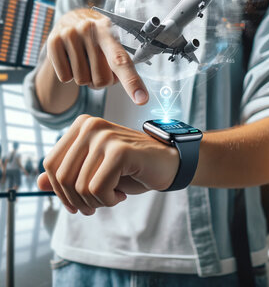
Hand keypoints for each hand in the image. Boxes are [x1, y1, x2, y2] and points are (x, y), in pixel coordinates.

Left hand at [38, 115, 178, 214]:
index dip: (59, 190)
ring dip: (95, 202)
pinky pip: (99, 189)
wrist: (167, 163)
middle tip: (95, 205)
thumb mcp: (95, 171)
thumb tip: (38, 184)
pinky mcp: (120, 150)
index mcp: (81, 126)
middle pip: (62, 177)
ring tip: (112, 197)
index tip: (77, 202)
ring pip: (80, 186)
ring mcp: (105, 136)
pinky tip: (121, 195)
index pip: (50, 164)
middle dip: (77, 200)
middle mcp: (90, 126)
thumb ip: (67, 175)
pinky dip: (108, 201)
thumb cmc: (131, 168)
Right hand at [47, 8, 147, 103]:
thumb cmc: (97, 39)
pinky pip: (65, 77)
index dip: (132, 82)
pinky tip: (70, 59)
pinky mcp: (53, 40)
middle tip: (96, 64)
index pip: (122, 61)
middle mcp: (90, 29)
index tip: (142, 100)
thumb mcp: (112, 44)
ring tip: (84, 60)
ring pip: (82, 81)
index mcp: (110, 32)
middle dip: (101, 81)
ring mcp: (70, 33)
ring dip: (85, 78)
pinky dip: (69, 75)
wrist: (71, 19)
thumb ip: (119, 66)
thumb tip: (118, 85)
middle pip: (101, 80)